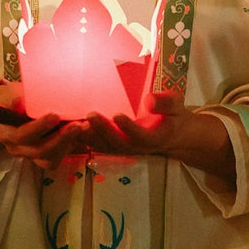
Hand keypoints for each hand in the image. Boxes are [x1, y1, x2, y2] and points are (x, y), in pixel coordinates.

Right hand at [0, 82, 85, 170]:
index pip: (22, 135)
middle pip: (39, 150)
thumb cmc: (13, 97)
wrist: (14, 106)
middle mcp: (16, 148)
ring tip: (81, 129)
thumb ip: (17, 97)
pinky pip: (55, 160)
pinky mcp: (41, 158)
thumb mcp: (12, 93)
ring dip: (67, 145)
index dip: (39, 127)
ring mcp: (29, 155)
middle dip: (60, 138)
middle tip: (77, 125)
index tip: (55, 115)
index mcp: (6, 133)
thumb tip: (22, 100)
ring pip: (49, 159)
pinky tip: (77, 136)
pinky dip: (67, 149)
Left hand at [72, 92, 235, 184]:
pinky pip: (98, 145)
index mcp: (154, 137)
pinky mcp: (115, 146)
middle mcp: (137, 146)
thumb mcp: (176, 105)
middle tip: (90, 114)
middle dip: (103, 130)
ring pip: (105, 146)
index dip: (129, 128)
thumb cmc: (173, 115)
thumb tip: (149, 100)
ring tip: (76, 123)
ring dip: (90, 136)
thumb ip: (165, 103)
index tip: (118, 115)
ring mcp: (124, 148)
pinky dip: (84, 139)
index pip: (141, 136)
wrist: (172, 134)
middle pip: (118, 143)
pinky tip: (72, 128)